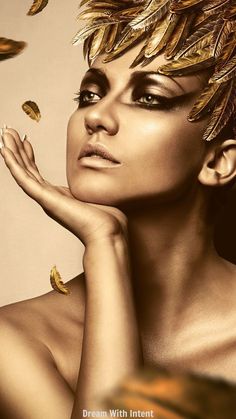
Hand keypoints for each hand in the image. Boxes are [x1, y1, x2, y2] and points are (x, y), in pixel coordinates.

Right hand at [0, 128, 127, 245]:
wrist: (108, 233)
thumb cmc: (107, 218)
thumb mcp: (96, 193)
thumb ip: (90, 184)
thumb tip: (101, 171)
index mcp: (58, 196)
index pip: (38, 173)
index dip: (29, 156)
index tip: (25, 141)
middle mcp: (49, 197)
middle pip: (27, 170)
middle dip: (17, 150)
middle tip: (8, 132)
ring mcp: (46, 198)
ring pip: (23, 172)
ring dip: (12, 153)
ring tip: (4, 135)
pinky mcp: (46, 199)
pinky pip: (25, 179)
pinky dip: (14, 165)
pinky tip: (5, 151)